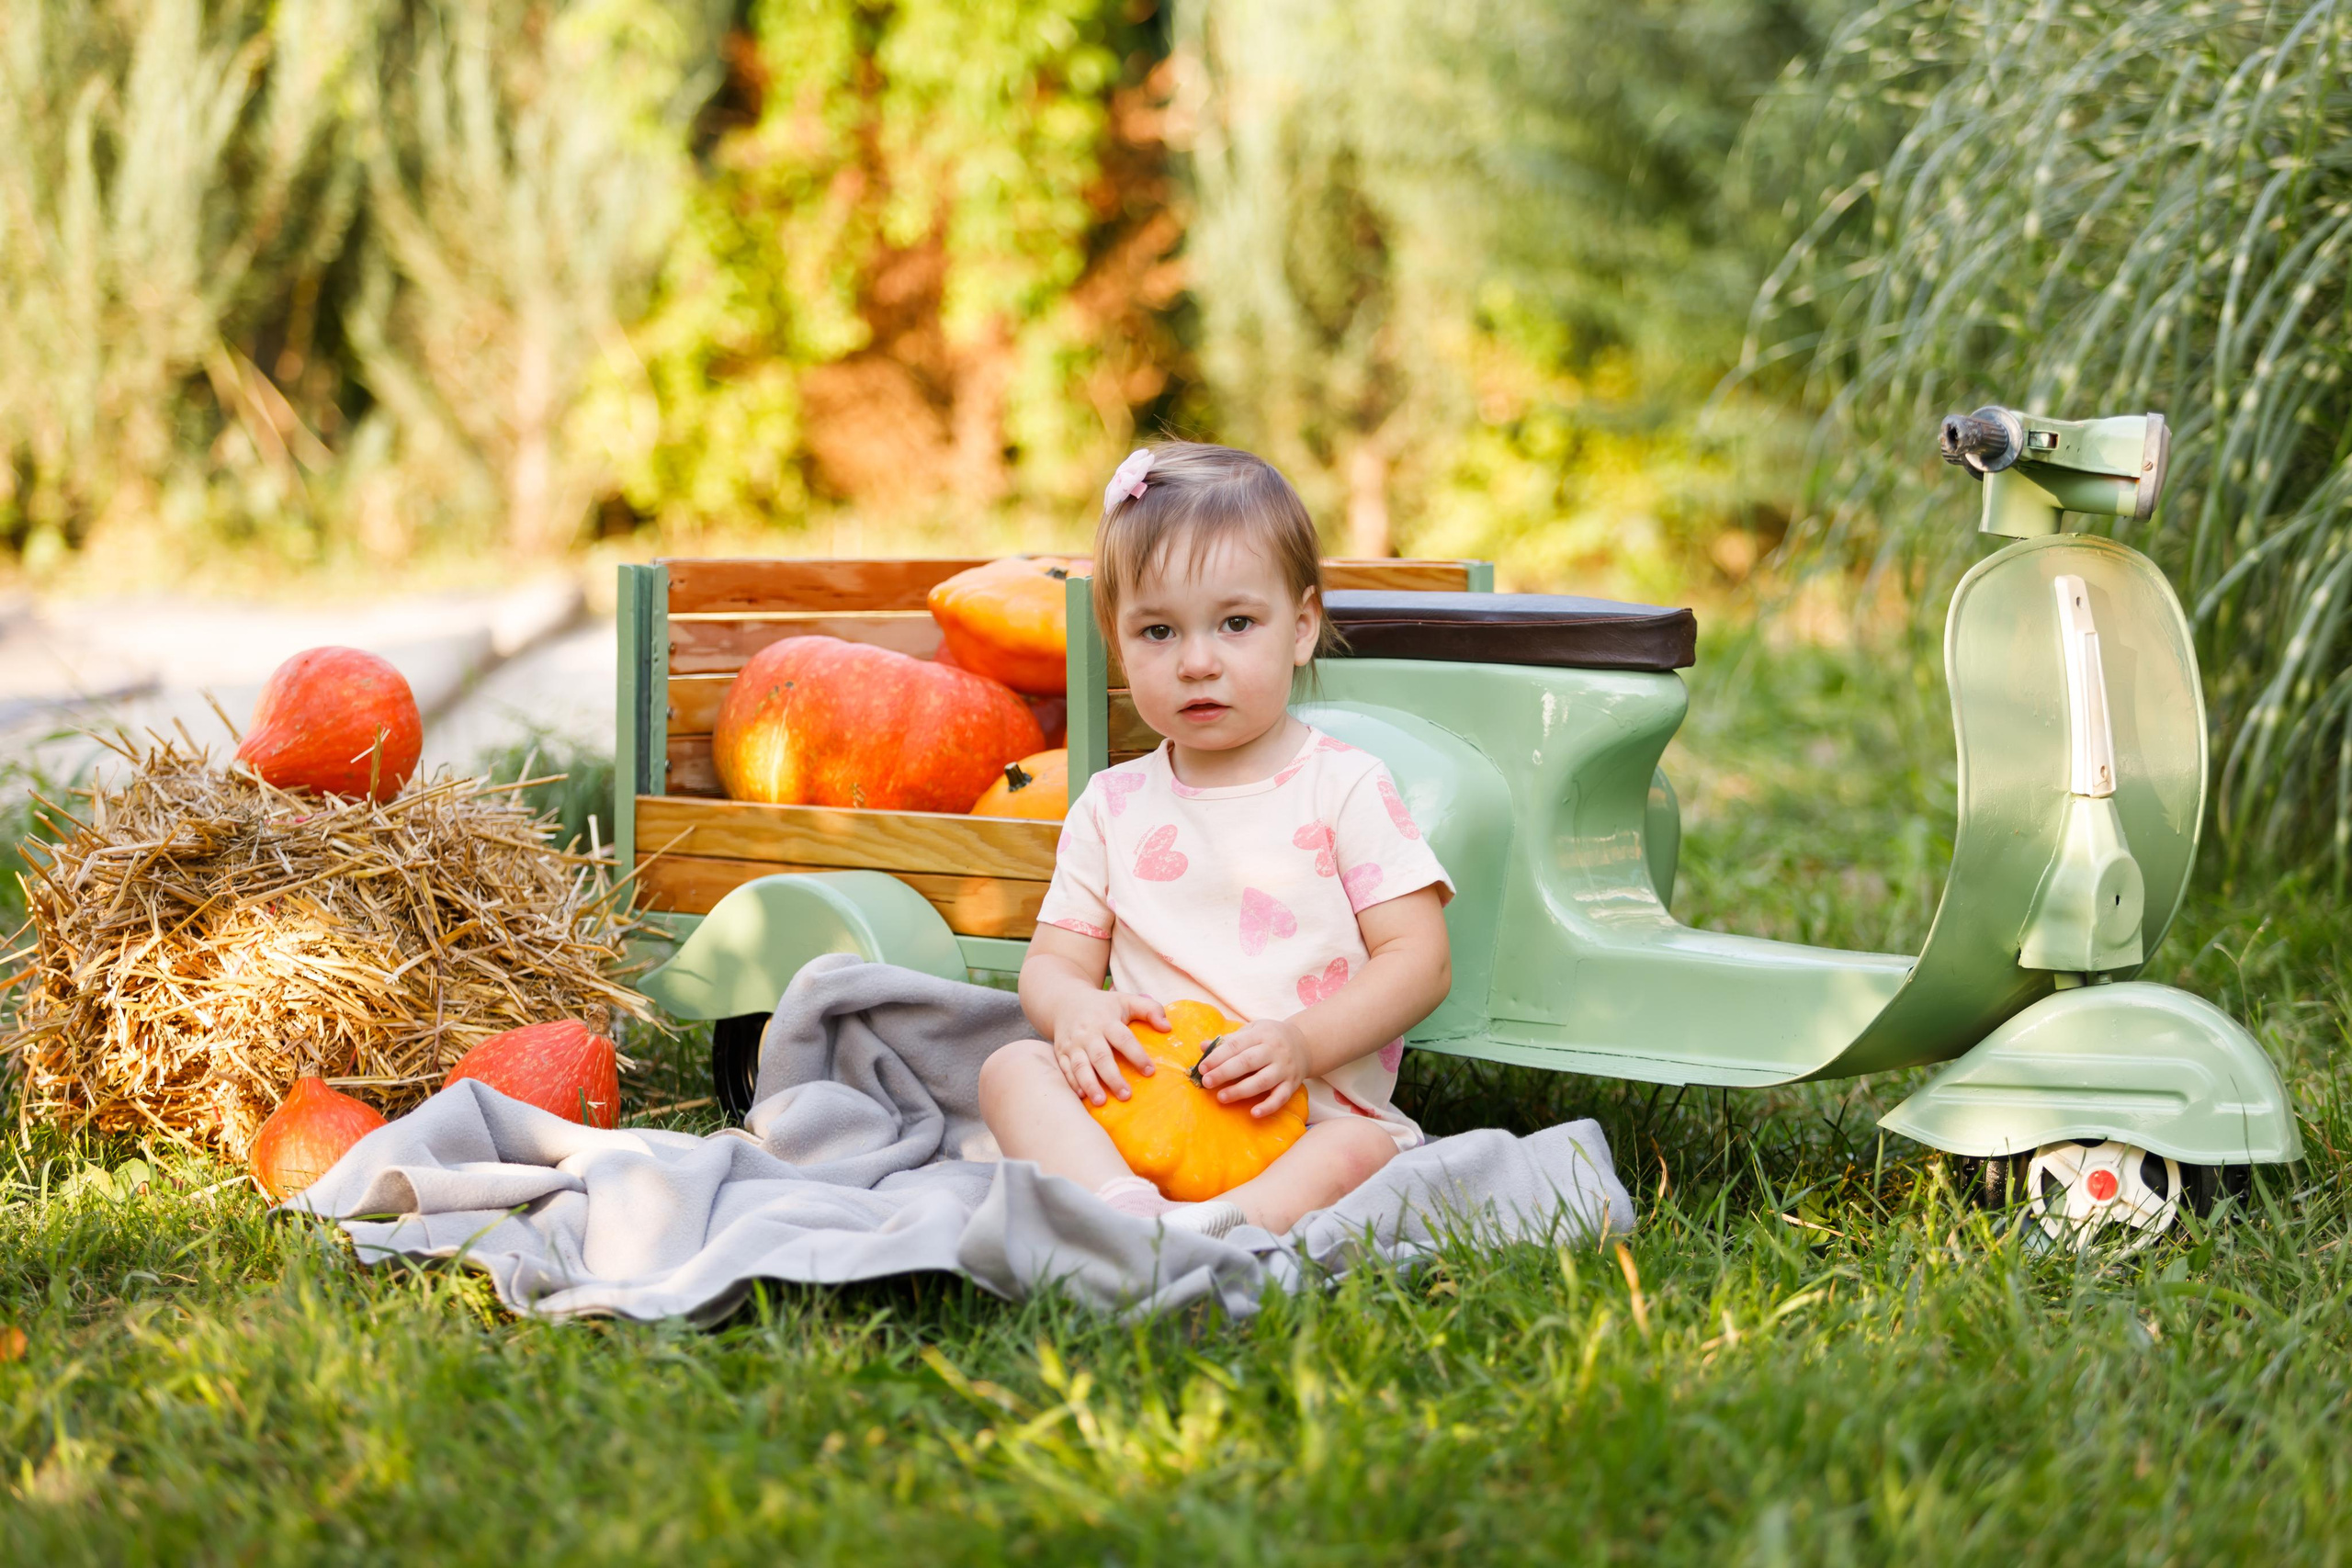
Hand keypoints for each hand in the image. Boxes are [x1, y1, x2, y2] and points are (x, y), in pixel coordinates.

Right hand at [1052, 990, 1168, 1106]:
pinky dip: (1073, 1083)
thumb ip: (1149, 1009)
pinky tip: (1083, 1096)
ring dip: (1090, 1084)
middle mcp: (1088, 1034)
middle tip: (1126, 1095)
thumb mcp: (1126, 1000)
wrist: (1065, 1001)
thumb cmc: (1103, 1006)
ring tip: (1101, 1101)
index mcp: (1107, 1021)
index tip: (1150, 1071)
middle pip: (1100, 1057)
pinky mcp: (1061, 1053)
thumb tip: (1167, 1028)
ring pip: (1080, 1066)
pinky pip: (1066, 1070)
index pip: (1123, 1039)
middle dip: (1112, 1077)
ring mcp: (1073, 1044)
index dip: (1137, 1055)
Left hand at [1194, 1017, 1310, 1117]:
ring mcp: (1284, 1068)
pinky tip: (1253, 1113)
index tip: (1202, 1068)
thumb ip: (1228, 1040)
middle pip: (1247, 1062)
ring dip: (1240, 1090)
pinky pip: (1281, 1097)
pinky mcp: (1292, 1084)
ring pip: (1262, 1081)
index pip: (1236, 1045)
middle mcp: (1274, 1051)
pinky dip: (1268, 1106)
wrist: (1304, 1044)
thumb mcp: (1251, 1031)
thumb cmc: (1269, 1038)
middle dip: (1224, 1072)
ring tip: (1221, 1097)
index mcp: (1261, 1034)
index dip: (1218, 1057)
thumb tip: (1202, 1046)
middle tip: (1206, 1082)